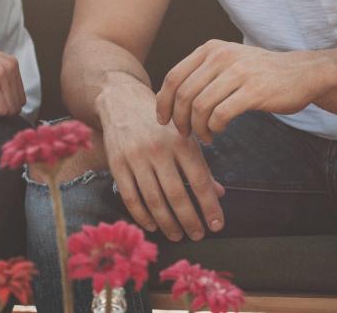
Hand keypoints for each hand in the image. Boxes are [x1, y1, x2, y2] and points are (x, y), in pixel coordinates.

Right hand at [96, 81, 225, 241]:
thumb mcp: (184, 137)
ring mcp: (135, 157)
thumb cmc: (160, 123)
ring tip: (178, 235)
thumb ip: (201, 166)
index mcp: (181, 141)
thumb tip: (219, 194)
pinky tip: (153, 226)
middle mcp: (158, 149)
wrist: (122, 100)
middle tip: (198, 235)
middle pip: (177, 194)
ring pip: (153, 200)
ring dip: (167, 223)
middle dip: (190, 220)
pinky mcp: (117, 164)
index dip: (209, 206)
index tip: (217, 225)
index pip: (199, 180)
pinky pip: (130, 197)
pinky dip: (142, 216)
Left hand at [155, 40, 336, 143]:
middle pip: (184, 94)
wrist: (303, 73)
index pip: (174, 77)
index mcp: (211, 49)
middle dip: (179, 119)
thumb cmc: (261, 73)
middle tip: (184, 134)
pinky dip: (214, 128)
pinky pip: (220, 114)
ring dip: (197, 128)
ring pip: (200, 106)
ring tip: (204, 136)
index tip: (164, 120)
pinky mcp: (253, 90)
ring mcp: (238, 72)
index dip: (163, 102)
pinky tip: (218, 132)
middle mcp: (221, 56)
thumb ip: (201, 74)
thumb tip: (168, 97)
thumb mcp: (228, 63)